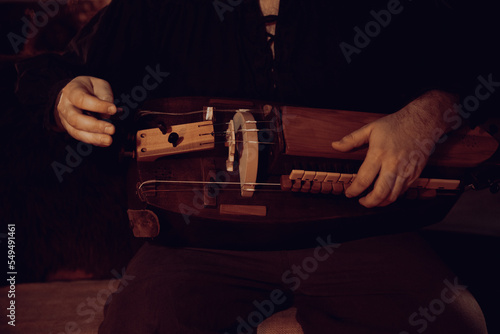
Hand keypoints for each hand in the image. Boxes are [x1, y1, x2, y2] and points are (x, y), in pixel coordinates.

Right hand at [55, 76, 117, 146]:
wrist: (72, 94)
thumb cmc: (88, 88)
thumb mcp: (98, 84)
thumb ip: (104, 95)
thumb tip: (108, 113)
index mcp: (72, 92)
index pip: (82, 100)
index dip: (98, 106)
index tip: (113, 109)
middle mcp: (65, 107)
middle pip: (76, 119)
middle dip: (95, 126)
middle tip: (112, 129)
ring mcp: (66, 120)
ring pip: (76, 132)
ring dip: (94, 138)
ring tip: (109, 140)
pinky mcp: (71, 129)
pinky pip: (81, 137)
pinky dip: (93, 141)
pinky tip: (104, 142)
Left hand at [331, 90, 457, 207]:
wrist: (423, 121)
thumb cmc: (395, 125)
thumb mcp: (370, 128)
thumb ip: (351, 139)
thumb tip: (335, 146)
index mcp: (379, 154)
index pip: (364, 179)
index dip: (354, 190)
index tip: (349, 193)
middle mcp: (393, 164)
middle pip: (380, 193)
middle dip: (369, 202)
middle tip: (361, 202)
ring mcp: (406, 170)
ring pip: (393, 195)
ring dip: (381, 202)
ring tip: (372, 200)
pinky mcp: (415, 173)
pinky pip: (403, 191)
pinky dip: (393, 196)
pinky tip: (386, 193)